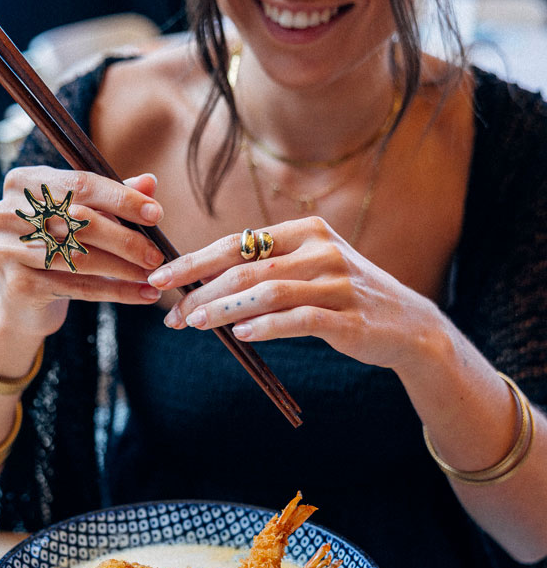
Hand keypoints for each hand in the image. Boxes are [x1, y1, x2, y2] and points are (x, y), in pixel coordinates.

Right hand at [0, 166, 164, 338]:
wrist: (23, 299)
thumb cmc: (56, 246)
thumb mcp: (81, 216)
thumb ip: (113, 199)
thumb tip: (150, 183)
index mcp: (25, 183)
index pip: (81, 184)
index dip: (121, 199)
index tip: (156, 214)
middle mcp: (10, 212)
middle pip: (81, 222)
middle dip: (125, 239)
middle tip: (156, 255)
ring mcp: (10, 249)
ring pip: (80, 258)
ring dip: (124, 269)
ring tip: (153, 276)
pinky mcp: (20, 284)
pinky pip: (79, 288)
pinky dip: (116, 292)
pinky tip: (142, 295)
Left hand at [148, 217, 440, 372]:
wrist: (407, 324)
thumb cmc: (345, 297)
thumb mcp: (309, 270)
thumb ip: (266, 270)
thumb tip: (202, 285)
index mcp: (306, 231)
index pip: (237, 242)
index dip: (194, 261)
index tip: (161, 278)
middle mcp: (321, 249)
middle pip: (245, 267)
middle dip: (200, 291)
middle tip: (172, 314)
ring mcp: (337, 282)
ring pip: (267, 291)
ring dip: (224, 309)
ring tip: (196, 324)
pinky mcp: (348, 317)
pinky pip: (300, 320)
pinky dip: (267, 326)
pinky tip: (241, 335)